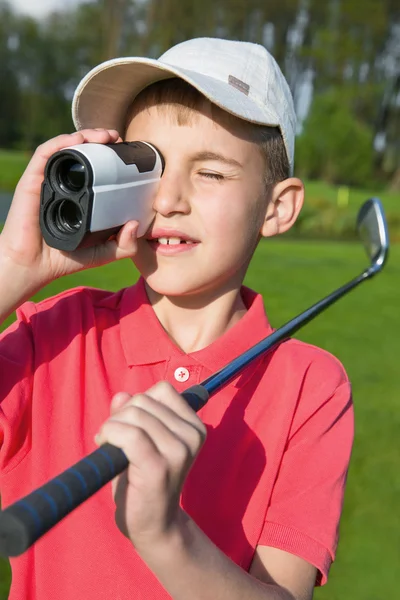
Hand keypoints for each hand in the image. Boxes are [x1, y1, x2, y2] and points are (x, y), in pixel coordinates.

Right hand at [0, 129, 139, 295]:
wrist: (33, 266)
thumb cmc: (64, 259)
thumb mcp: (103, 253)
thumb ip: (124, 245)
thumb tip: (135, 224)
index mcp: (79, 196)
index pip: (95, 168)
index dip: (111, 157)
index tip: (128, 154)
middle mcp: (63, 185)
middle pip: (82, 153)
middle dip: (100, 140)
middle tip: (118, 138)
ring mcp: (48, 181)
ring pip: (66, 148)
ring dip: (85, 135)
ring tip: (105, 135)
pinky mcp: (34, 180)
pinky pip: (46, 154)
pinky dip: (62, 142)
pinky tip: (78, 139)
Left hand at [95, 381, 206, 551]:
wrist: (154, 525)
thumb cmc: (145, 480)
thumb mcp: (142, 439)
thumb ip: (132, 414)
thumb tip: (121, 396)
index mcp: (194, 426)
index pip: (162, 390)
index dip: (138, 402)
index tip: (129, 424)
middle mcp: (191, 436)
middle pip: (143, 400)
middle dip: (120, 415)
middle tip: (114, 440)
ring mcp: (178, 451)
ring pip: (133, 414)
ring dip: (111, 427)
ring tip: (110, 447)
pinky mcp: (158, 467)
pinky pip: (129, 435)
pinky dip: (110, 435)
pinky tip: (105, 448)